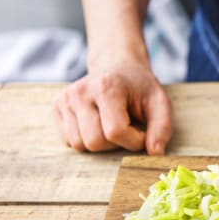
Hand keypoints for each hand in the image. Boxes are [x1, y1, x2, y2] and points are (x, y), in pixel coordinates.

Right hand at [52, 57, 171, 154]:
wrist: (116, 66)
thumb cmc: (139, 87)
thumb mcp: (159, 103)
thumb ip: (162, 128)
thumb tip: (156, 153)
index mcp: (106, 87)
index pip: (115, 132)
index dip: (134, 140)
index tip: (142, 131)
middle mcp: (80, 92)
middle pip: (95, 142)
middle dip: (116, 143)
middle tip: (126, 127)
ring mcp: (65, 99)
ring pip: (80, 145)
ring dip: (101, 143)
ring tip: (111, 124)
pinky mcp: (57, 106)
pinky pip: (69, 141)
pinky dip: (86, 139)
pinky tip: (97, 124)